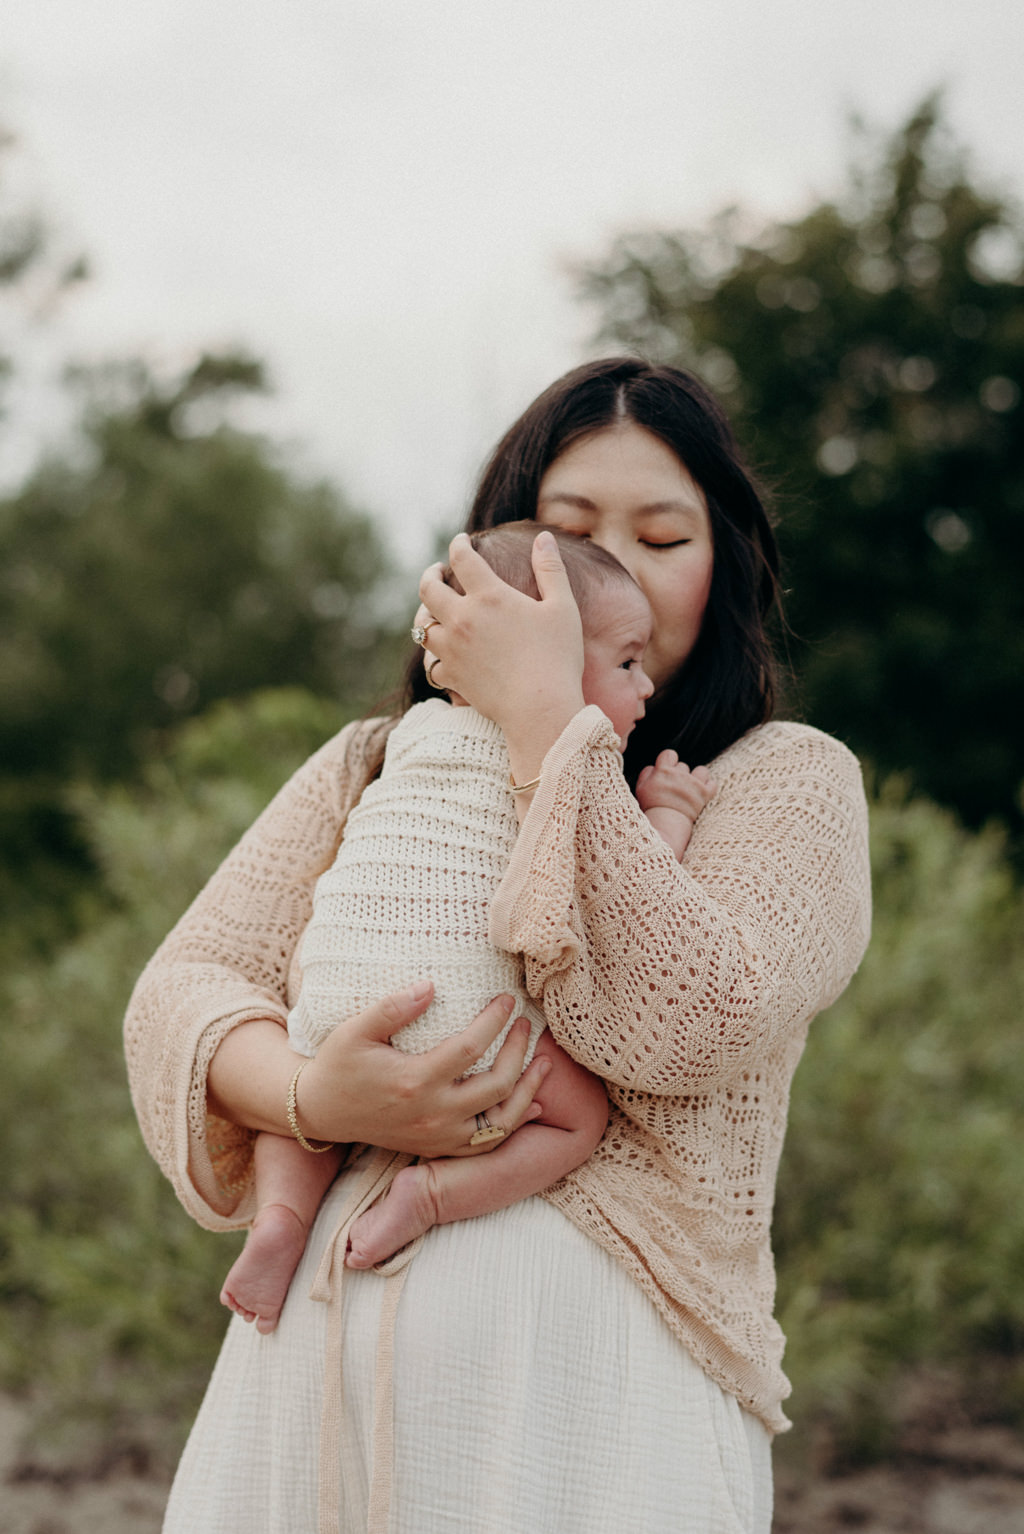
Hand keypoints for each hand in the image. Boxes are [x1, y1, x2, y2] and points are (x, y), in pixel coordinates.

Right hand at [296, 983, 550, 1158]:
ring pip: (501, 1121)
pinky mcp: (439, 1147)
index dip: (494, 1022)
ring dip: (528, 1090)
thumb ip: (393, 1007)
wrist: (321, 1112)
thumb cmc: (339, 1065)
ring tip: (544, 1061)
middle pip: (496, 1085)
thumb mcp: (356, 1030)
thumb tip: (431, 986)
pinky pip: (488, 1143)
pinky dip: (514, 1124)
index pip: (470, 1048)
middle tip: (525, 1024)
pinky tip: (533, 1104)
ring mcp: (438, 1135)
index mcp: (414, 1081)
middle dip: (518, 1051)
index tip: (507, 999)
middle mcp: (432, 1114)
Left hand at [417, 531, 584, 774]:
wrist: (541, 709)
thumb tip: (544, 537)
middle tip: (436, 571)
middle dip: (429, 574)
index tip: (461, 541)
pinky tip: (440, 654)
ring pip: (422, 626)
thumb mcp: (562, 607)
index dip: (458, 544)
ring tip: (431, 610)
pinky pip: (431, 663)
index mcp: (490, 596)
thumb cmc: (558, 657)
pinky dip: (434, 656)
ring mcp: (453, 650)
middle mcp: (463, 619)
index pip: (462, 558)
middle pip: (428, 589)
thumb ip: (551, 569)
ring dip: (424, 614)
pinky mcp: (452, 677)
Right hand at [636, 753, 715, 818]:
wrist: (665, 825)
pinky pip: (713, 783)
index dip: (669, 762)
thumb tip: (654, 767)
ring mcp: (694, 784)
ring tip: (691, 788)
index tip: (666, 772)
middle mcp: (680, 774)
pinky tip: (702, 793)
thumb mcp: (640, 788)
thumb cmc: (651, 808)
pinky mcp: (705, 794)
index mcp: (663, 770)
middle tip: (674, 789)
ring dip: (697, 777)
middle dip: (679, 775)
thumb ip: (646, 773)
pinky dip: (709, 787)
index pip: (669, 754)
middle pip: (683, 766)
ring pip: (701, 771)